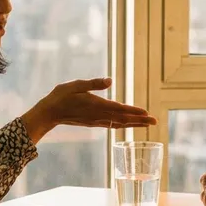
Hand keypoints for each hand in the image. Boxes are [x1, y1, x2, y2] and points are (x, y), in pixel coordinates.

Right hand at [21, 77, 156, 141]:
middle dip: (140, 120)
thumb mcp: (76, 84)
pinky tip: (128, 125)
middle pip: (124, 119)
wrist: (49, 113)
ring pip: (119, 124)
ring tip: (147, 124)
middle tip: (156, 121)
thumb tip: (110, 80)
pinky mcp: (93, 123)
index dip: (134, 112)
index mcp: (96, 105)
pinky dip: (123, 125)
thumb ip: (94, 83)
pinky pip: (112, 125)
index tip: (147, 113)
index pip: (120, 109)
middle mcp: (99, 115)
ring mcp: (96, 121)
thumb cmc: (61, 96)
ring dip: (134, 124)